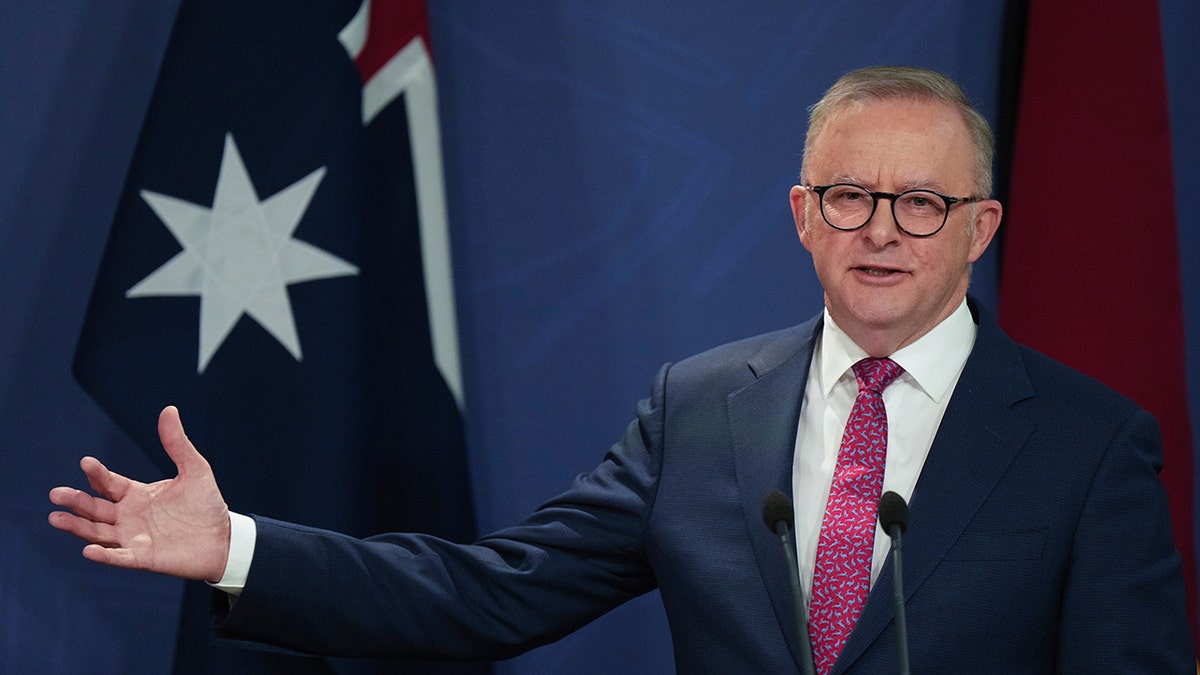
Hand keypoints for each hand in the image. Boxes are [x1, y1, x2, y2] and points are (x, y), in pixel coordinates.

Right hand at [48, 406, 230, 581]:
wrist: (224, 537)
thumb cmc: (206, 504)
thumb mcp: (195, 469)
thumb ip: (177, 444)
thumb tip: (169, 409)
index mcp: (136, 494)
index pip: (108, 483)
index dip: (97, 474)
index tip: (86, 463)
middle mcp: (128, 516)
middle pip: (94, 508)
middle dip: (76, 501)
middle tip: (56, 494)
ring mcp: (133, 538)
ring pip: (97, 532)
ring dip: (78, 527)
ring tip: (56, 518)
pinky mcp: (143, 558)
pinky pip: (119, 557)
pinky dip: (104, 555)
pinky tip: (89, 550)